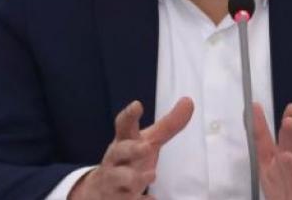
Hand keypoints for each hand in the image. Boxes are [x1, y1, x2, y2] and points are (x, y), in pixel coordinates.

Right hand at [69, 97, 193, 199]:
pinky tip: (151, 199)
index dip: (129, 115)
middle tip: (146, 148)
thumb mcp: (147, 141)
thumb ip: (168, 125)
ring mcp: (114, 180)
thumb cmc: (129, 159)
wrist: (101, 189)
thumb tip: (189, 101)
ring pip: (120, 178)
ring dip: (135, 177)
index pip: (123, 125)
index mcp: (124, 140)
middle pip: (119, 151)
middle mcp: (116, 159)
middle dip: (131, 149)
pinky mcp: (118, 199)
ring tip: (152, 176)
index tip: (137, 105)